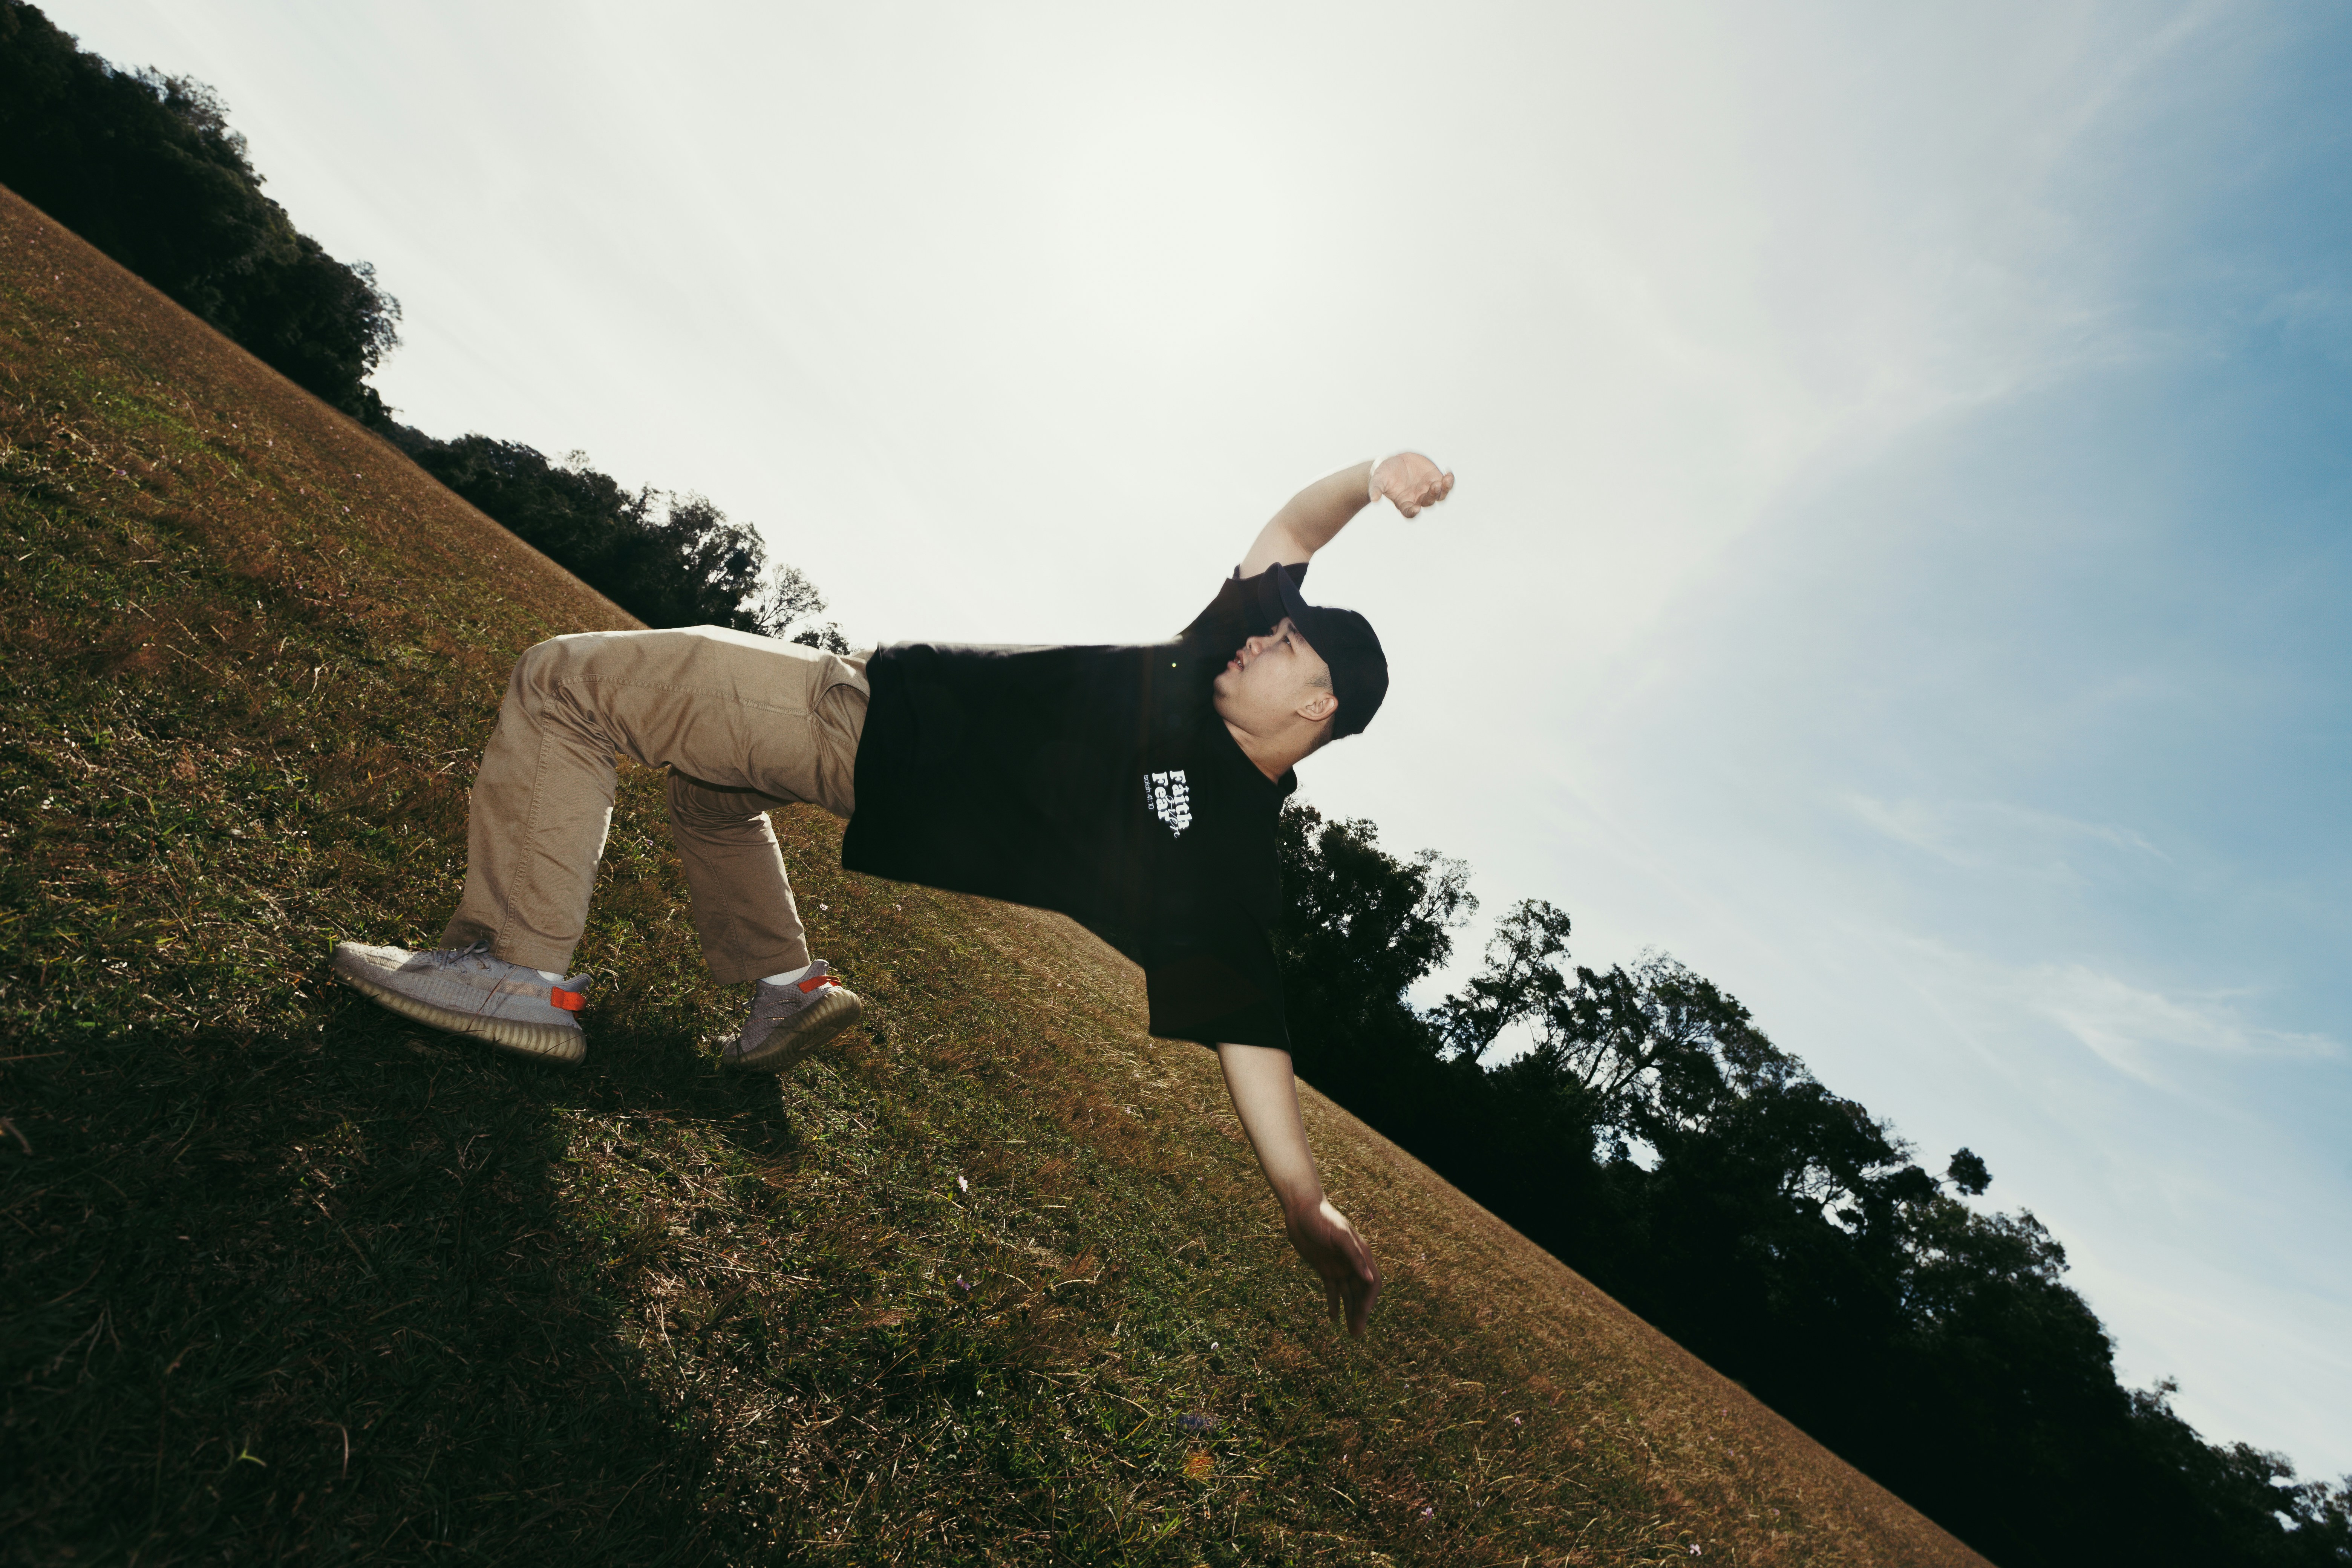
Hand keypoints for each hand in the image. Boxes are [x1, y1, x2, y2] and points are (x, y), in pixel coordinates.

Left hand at [1285, 1195, 1381, 1335]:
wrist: (1300, 1209)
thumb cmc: (1322, 1218)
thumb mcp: (1339, 1235)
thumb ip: (1355, 1256)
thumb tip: (1370, 1279)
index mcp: (1361, 1254)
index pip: (1372, 1282)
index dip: (1370, 1300)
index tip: (1363, 1315)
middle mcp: (1352, 1263)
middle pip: (1360, 1292)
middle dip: (1360, 1313)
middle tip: (1357, 1333)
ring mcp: (1338, 1266)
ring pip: (1347, 1294)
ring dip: (1349, 1312)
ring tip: (1350, 1332)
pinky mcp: (1324, 1268)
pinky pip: (1332, 1290)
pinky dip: (1334, 1303)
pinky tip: (1333, 1318)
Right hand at [1370, 453, 1454, 517]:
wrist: (1393, 463)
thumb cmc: (1384, 474)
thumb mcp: (1378, 481)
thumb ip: (1376, 489)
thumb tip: (1373, 500)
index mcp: (1404, 503)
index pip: (1410, 512)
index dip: (1413, 512)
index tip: (1416, 508)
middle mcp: (1418, 499)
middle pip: (1428, 502)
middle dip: (1432, 495)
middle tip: (1434, 485)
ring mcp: (1427, 489)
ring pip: (1439, 495)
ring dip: (1444, 489)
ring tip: (1447, 479)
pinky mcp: (1434, 478)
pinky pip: (1445, 483)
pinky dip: (1449, 481)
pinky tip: (1449, 474)